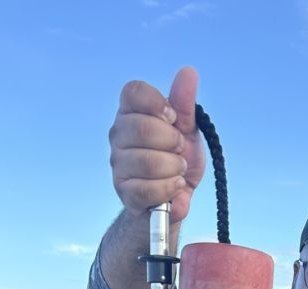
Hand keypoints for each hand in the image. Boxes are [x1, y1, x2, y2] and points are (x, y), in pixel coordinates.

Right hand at [109, 66, 205, 223]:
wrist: (174, 198)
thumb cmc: (177, 157)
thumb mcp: (186, 130)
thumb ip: (184, 103)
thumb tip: (188, 72)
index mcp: (131, 112)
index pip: (133, 92)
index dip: (157, 103)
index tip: (173, 118)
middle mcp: (118, 135)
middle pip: (142, 128)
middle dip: (172, 141)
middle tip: (180, 149)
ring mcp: (118, 164)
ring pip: (147, 161)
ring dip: (174, 168)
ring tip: (179, 170)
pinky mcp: (124, 192)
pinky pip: (146, 189)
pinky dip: (169, 188)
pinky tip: (176, 187)